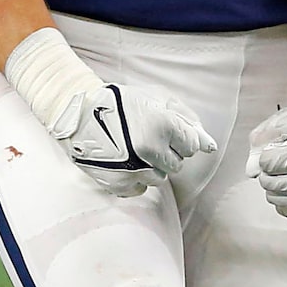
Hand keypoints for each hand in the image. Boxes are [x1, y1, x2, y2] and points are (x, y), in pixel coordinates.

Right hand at [53, 82, 215, 196]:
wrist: (78, 114)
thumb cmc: (121, 102)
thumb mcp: (158, 98)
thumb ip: (187, 119)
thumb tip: (208, 145)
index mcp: (163, 125)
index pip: (190, 146)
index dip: (178, 137)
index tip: (163, 129)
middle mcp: (150, 149)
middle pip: (176, 164)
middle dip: (166, 152)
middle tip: (145, 137)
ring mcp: (134, 169)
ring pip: (159, 178)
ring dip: (150, 166)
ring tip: (131, 149)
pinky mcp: (119, 183)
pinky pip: (140, 188)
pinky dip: (134, 178)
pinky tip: (123, 162)